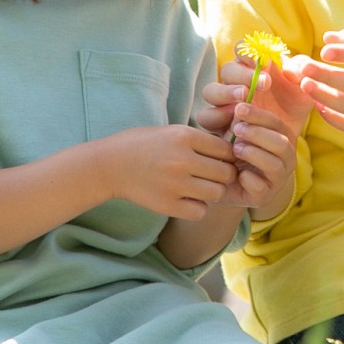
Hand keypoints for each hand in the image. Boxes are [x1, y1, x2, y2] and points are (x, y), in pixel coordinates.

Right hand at [96, 125, 239, 220]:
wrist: (110, 164)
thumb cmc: (144, 145)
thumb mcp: (172, 132)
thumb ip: (200, 140)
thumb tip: (234, 150)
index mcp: (184, 136)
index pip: (226, 149)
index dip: (228, 155)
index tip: (220, 159)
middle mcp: (182, 160)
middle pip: (225, 173)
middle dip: (224, 175)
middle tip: (213, 175)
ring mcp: (174, 184)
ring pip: (216, 193)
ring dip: (212, 192)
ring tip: (201, 187)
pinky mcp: (166, 205)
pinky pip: (199, 211)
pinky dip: (198, 207)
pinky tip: (188, 199)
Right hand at [202, 52, 314, 140]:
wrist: (289, 137)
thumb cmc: (293, 107)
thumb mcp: (304, 89)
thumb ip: (300, 72)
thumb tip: (288, 70)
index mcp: (253, 67)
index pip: (242, 50)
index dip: (248, 51)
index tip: (264, 60)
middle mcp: (235, 82)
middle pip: (227, 69)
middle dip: (243, 73)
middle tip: (264, 83)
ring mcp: (224, 102)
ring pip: (210, 91)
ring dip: (226, 92)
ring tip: (245, 96)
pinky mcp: (218, 123)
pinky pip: (206, 116)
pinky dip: (217, 116)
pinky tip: (235, 120)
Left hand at [223, 100, 300, 218]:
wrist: (219, 183)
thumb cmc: (228, 152)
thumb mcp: (231, 132)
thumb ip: (236, 120)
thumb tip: (237, 104)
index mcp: (281, 139)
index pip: (277, 124)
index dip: (260, 115)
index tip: (239, 108)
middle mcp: (284, 159)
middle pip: (282, 143)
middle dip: (259, 133)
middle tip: (236, 128)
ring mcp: (276, 180)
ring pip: (275, 165)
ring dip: (254, 154)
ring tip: (235, 148)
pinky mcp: (263, 197)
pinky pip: (261, 188)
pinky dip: (249, 179)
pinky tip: (237, 174)